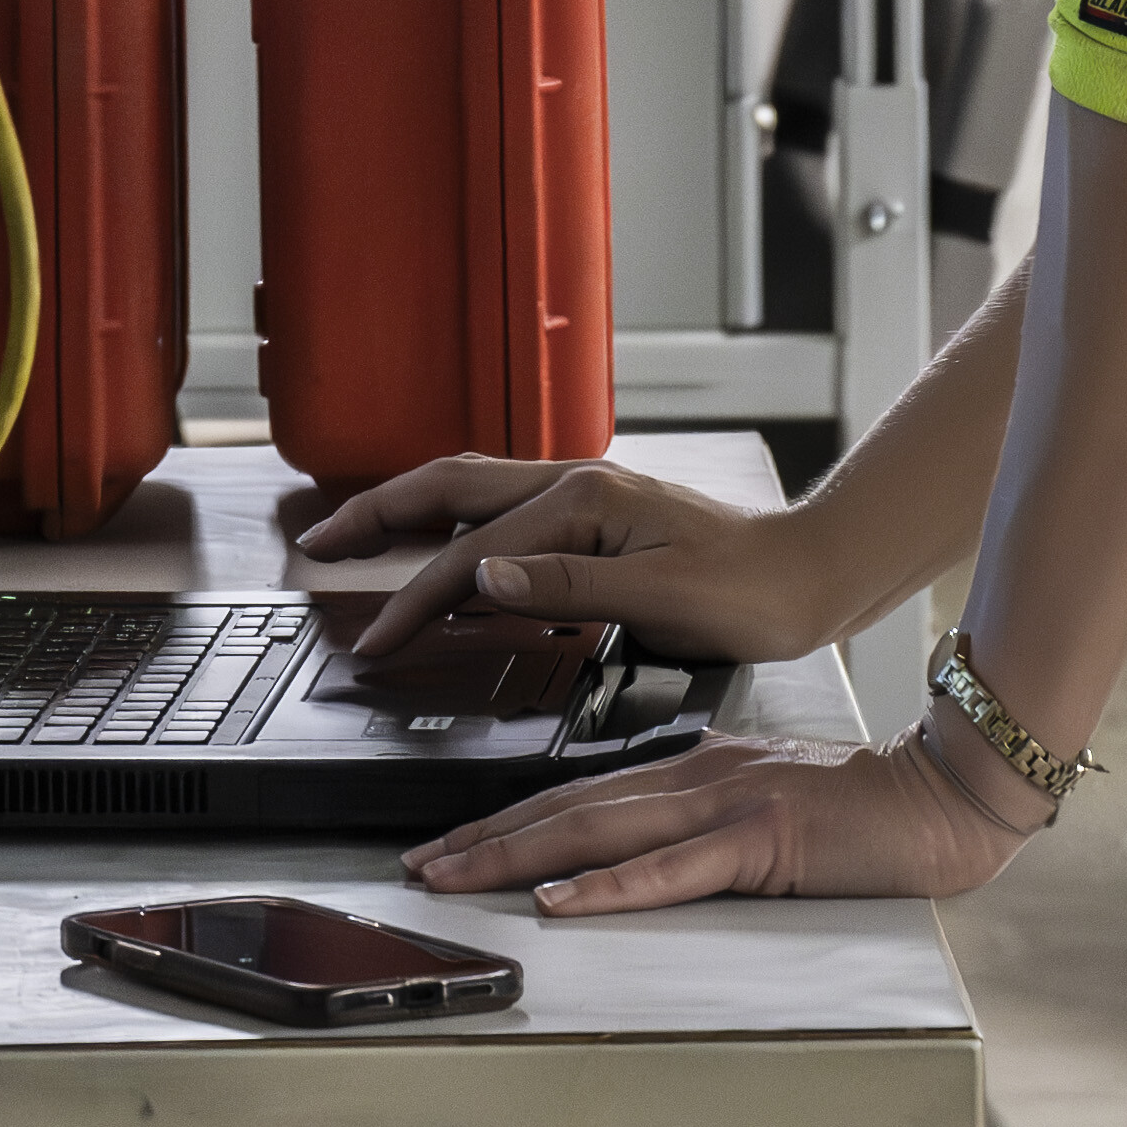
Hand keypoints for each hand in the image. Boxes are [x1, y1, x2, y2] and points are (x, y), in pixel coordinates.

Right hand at [279, 447, 848, 660]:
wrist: (809, 575)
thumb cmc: (752, 590)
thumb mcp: (663, 598)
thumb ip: (569, 586)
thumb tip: (483, 575)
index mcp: (584, 497)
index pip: (473, 554)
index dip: (417, 600)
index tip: (376, 642)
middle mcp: (575, 483)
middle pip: (451, 489)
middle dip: (379, 513)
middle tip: (317, 542)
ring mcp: (583, 497)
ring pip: (472, 495)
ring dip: (409, 513)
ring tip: (355, 535)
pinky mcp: (594, 520)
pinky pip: (502, 518)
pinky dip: (454, 532)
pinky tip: (443, 558)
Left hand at [402, 720, 1034, 915]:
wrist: (940, 792)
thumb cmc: (861, 807)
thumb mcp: (761, 798)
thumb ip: (703, 810)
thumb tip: (650, 833)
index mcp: (692, 768)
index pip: (576, 795)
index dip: (504, 820)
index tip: (447, 842)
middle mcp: (695, 776)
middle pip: (567, 809)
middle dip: (484, 839)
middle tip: (421, 865)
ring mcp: (726, 803)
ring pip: (600, 831)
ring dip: (520, 857)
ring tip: (460, 877)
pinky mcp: (762, 839)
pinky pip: (674, 869)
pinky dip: (613, 885)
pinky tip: (567, 898)